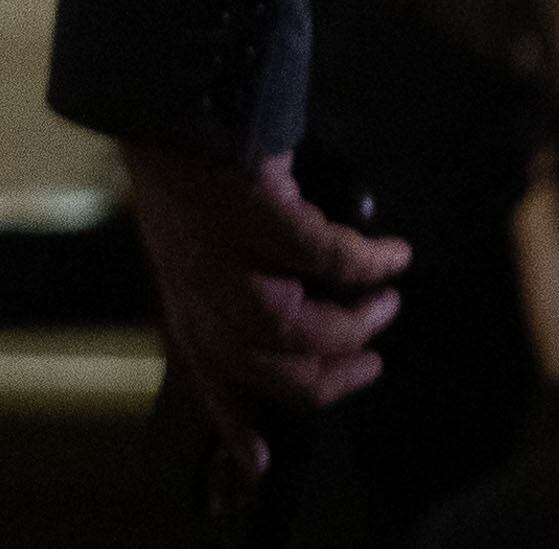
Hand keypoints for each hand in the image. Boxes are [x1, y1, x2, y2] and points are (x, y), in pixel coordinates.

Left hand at [117, 144, 414, 480]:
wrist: (165, 93)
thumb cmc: (183, 163)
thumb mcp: (188, 238)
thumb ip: (221, 282)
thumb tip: (285, 319)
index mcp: (182, 295)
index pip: (208, 375)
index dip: (237, 423)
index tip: (264, 465)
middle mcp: (199, 289)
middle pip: (275, 372)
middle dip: (334, 378)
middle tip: (372, 363)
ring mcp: (226, 256)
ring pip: (305, 330)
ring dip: (356, 323)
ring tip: (384, 305)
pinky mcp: (260, 216)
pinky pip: (333, 260)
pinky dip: (370, 263)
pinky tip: (394, 254)